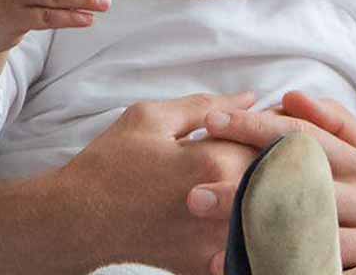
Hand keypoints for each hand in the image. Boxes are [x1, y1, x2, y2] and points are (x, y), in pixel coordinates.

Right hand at [46, 92, 261, 273]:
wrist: (72, 222)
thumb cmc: (108, 165)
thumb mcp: (150, 118)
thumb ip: (206, 106)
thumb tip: (250, 97)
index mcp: (215, 161)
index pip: (273, 140)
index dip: (281, 128)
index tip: (279, 122)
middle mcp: (222, 203)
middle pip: (279, 180)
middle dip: (283, 163)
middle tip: (274, 151)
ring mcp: (213, 240)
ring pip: (267, 216)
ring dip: (271, 197)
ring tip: (262, 181)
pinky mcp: (201, 264)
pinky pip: (243, 250)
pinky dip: (250, 233)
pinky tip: (240, 216)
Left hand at [201, 90, 355, 273]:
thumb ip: (338, 126)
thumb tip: (289, 94)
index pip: (306, 137)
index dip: (258, 127)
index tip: (213, 121)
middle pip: (303, 190)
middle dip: (245, 192)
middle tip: (194, 196)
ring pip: (317, 241)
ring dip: (263, 249)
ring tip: (213, 258)